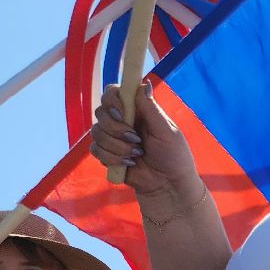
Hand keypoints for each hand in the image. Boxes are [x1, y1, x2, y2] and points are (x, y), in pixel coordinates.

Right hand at [90, 80, 197, 197]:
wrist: (168, 185)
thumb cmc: (173, 156)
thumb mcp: (166, 131)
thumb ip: (151, 108)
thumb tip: (144, 83)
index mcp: (137, 110)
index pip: (112, 92)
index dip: (113, 100)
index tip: (123, 114)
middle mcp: (122, 120)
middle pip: (100, 111)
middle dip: (117, 128)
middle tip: (137, 140)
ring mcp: (112, 137)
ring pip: (97, 132)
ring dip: (118, 146)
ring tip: (137, 155)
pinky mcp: (106, 153)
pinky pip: (96, 149)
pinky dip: (113, 158)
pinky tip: (129, 164)